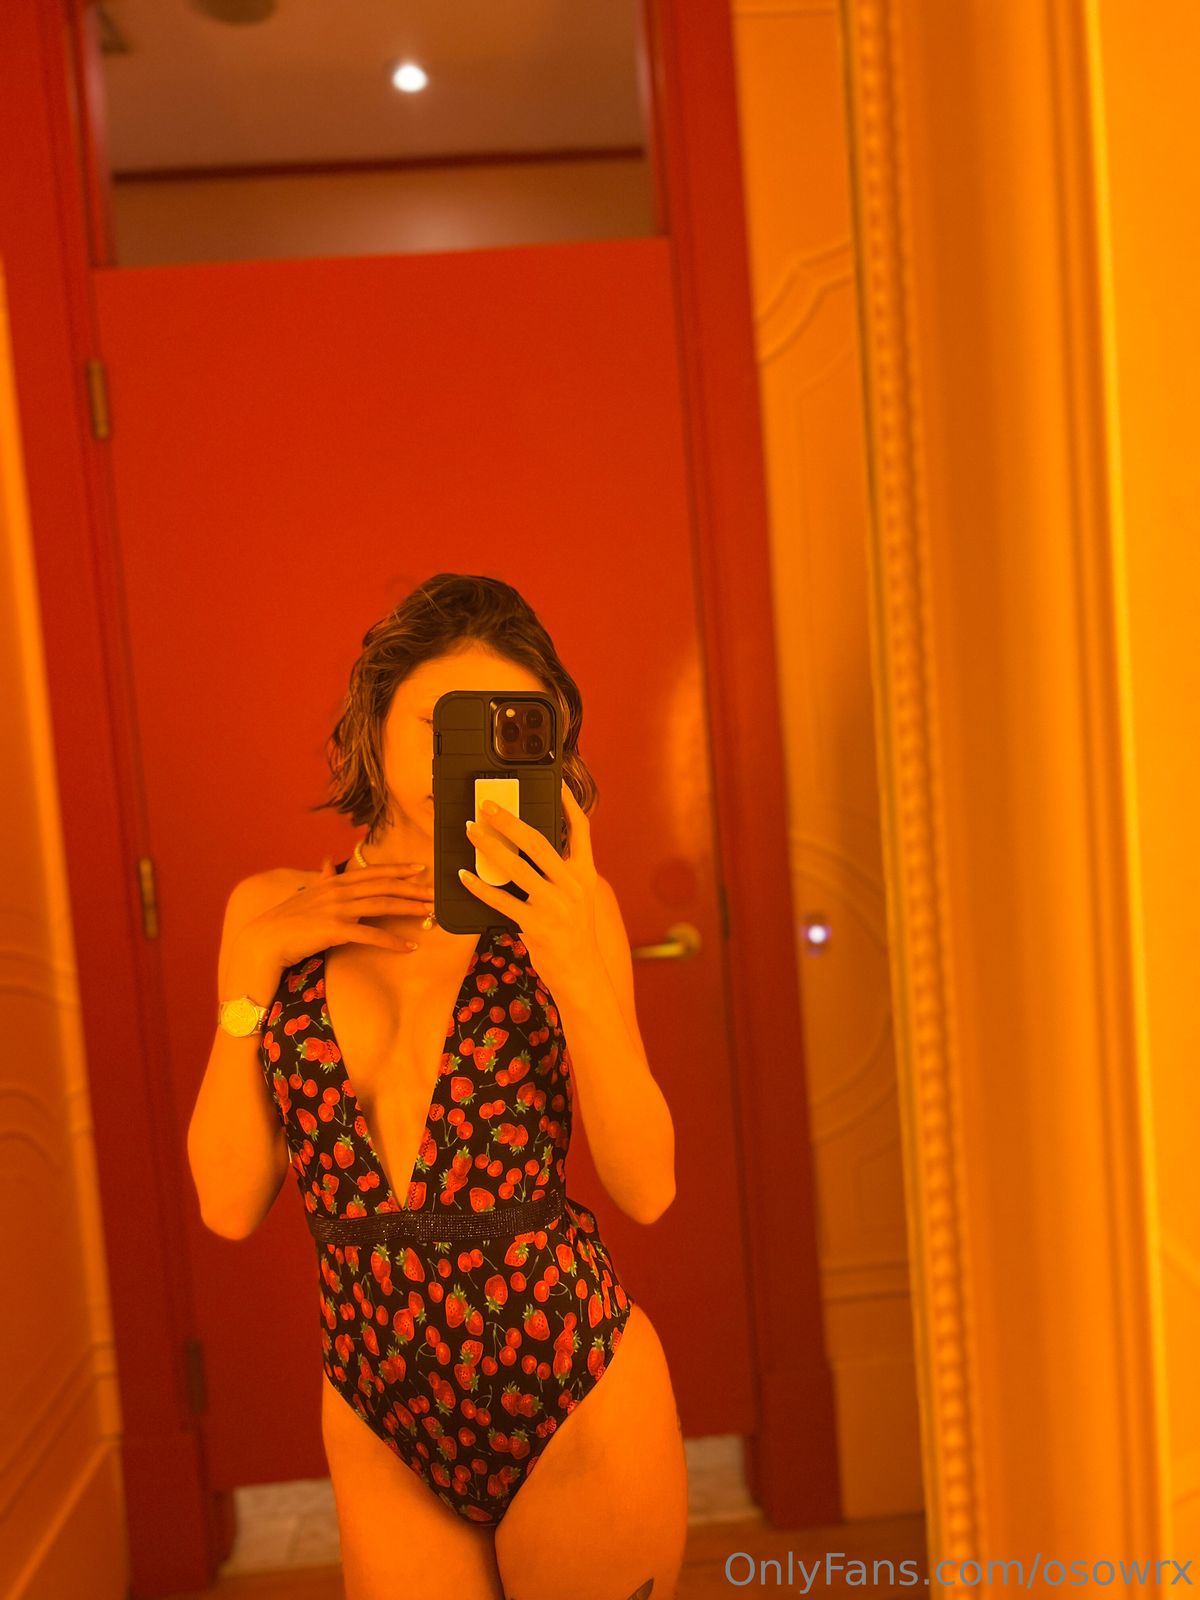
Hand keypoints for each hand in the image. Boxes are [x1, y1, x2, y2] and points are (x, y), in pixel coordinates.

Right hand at [244, 860, 434, 968]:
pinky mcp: (334, 930)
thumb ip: (322, 878)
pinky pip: (370, 935)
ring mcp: (337, 908)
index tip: (420, 868)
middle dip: (412, 889)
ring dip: (409, 909)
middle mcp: (338, 890)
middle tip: (436, 893)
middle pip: (384, 886)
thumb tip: (328, 861)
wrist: (265, 939)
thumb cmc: (286, 920)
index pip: (373, 871)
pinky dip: (392, 941)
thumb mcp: (307, 893)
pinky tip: (409, 947)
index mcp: (334, 881)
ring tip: (430, 915)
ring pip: (382, 905)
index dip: (398, 869)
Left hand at [459, 779, 599, 999]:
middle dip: (509, 821)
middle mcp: (572, 886)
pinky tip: (464, 875)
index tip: (557, 782)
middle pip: (537, 842)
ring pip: (515, 867)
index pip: (581, 830)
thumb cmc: (574, 933)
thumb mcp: (578, 899)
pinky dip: (479, 887)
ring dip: (488, 846)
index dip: (569, 803)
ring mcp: (555, 906)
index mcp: (585, 875)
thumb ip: (561, 875)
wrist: (582, 974)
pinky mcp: (536, 925)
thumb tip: (526, 849)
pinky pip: (501, 900)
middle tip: (487, 806)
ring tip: (471, 831)